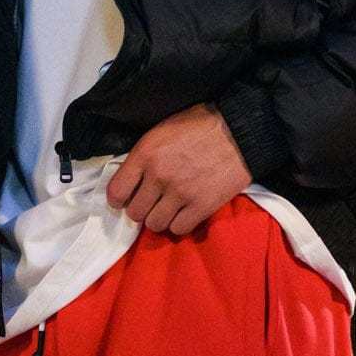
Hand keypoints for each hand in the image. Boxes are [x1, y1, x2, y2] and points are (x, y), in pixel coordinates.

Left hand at [105, 101, 251, 232]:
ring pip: (155, 225)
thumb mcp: (162, 130)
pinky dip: (179, 224)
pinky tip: (185, 212)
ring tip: (169, 209)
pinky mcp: (202, 206)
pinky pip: (179, 229)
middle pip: (135, 213)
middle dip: (141, 209)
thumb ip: (144, 155)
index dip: (119, 199)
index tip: (126, 199)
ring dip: (160, 219)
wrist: (239, 130)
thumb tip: (132, 179)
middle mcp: (159, 175)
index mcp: (146, 153)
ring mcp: (181, 193)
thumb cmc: (201, 125)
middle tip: (152, 203)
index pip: (116, 191)